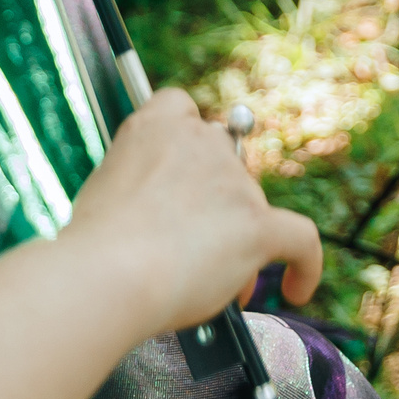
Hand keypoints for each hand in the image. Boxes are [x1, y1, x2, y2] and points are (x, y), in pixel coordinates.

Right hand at [60, 88, 321, 332]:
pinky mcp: (258, 223)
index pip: (183, 110)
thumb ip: (142, 184)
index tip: (181, 176)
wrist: (106, 273)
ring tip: (207, 287)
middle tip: (190, 248)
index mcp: (155, 125)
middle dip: (214, 206)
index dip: (187, 143)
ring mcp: (234, 181)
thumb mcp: (106, 189)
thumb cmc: (95, 246)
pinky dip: (304, 266)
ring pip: (252, 210)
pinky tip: (297, 288)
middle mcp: (201, 140)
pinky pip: (300, 239)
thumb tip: (160, 211)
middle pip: (225, 166)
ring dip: (238, 245)